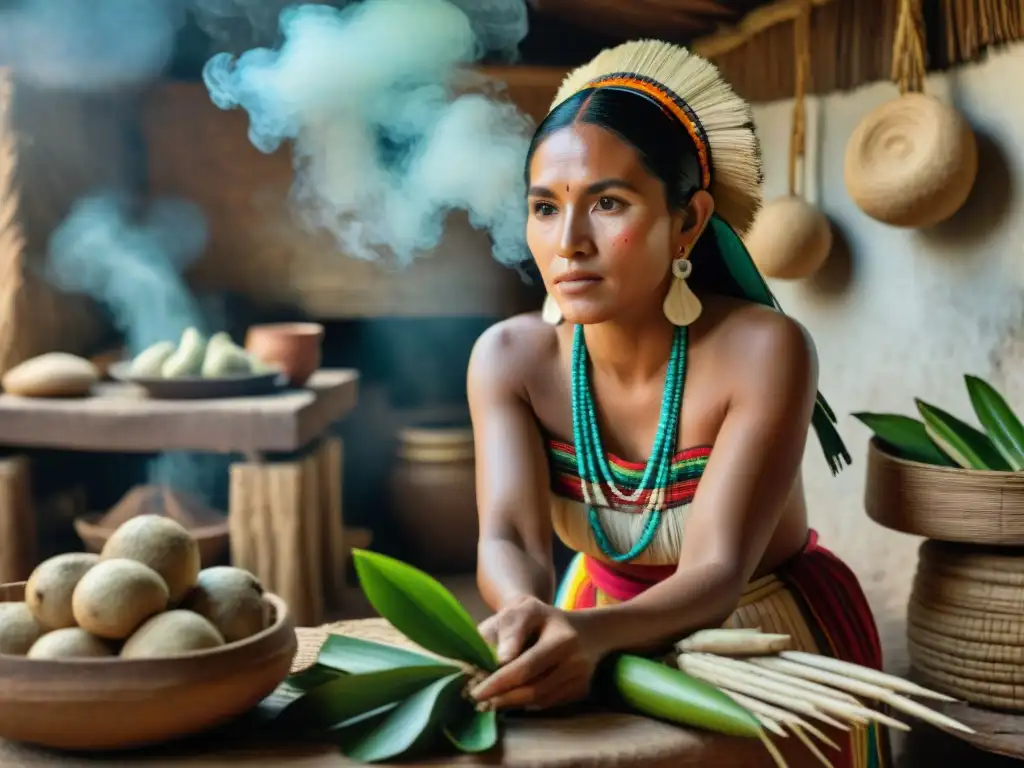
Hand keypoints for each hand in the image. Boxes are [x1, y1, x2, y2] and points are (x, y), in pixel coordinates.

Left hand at [470, 595, 603, 710]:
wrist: (578, 627)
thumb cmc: (540, 617)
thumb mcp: (522, 610)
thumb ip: (508, 631)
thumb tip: (500, 661)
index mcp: (562, 637)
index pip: (527, 666)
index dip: (500, 681)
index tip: (476, 691)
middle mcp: (576, 660)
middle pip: (534, 688)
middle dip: (503, 697)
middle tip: (479, 700)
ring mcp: (581, 677)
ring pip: (540, 699)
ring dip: (513, 703)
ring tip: (491, 700)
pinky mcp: (581, 690)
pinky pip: (548, 702)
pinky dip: (527, 702)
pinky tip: (512, 696)